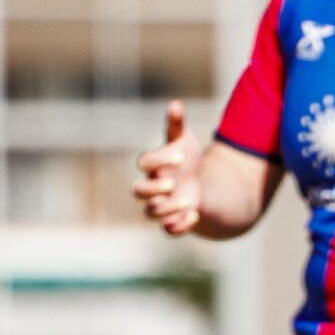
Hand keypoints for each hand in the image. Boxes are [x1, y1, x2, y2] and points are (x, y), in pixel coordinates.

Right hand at [131, 100, 204, 235]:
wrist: (197, 181)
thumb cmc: (185, 158)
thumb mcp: (183, 139)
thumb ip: (177, 124)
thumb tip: (175, 104)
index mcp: (152, 165)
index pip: (143, 162)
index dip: (160, 159)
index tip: (183, 156)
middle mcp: (151, 186)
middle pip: (137, 191)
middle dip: (153, 189)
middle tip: (173, 183)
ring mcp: (160, 204)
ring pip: (151, 213)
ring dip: (168, 209)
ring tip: (189, 200)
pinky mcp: (172, 219)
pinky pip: (167, 230)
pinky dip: (179, 226)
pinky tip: (195, 215)